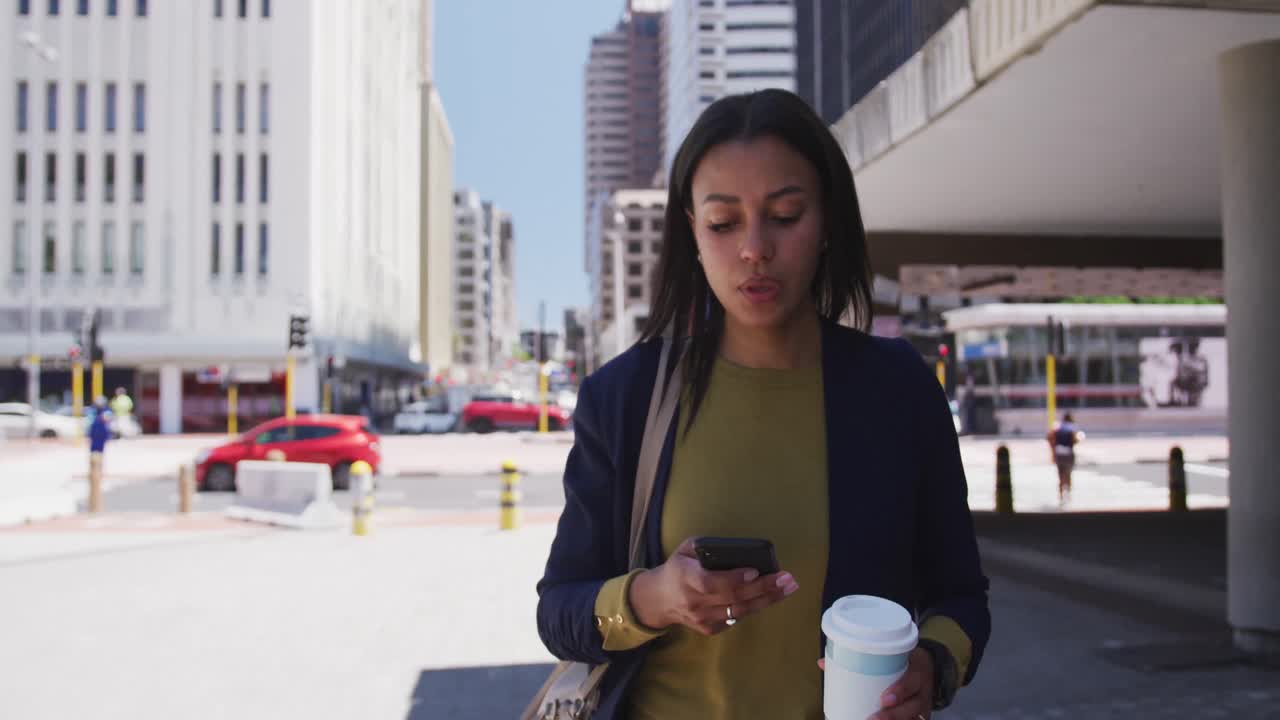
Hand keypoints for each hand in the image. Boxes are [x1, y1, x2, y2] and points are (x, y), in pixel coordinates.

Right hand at [629, 537, 798, 635]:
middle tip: (786, 578)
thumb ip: (708, 546)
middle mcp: (694, 602)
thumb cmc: (677, 568)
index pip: (711, 583)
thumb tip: (739, 549)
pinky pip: (737, 617)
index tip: (755, 572)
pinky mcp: (709, 629)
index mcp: (686, 578)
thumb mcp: (686, 549)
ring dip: (767, 599)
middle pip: (733, 598)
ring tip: (788, 588)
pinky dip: (755, 606)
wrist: (660, 600)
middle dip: (763, 588)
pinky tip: (771, 596)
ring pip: (740, 611)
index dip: (734, 579)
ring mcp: (702, 619)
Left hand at [817, 647, 934, 719]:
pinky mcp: (920, 716)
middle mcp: (922, 691)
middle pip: (911, 707)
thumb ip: (860, 657)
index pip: (912, 681)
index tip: (885, 698)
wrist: (928, 668)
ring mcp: (922, 707)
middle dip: (892, 715)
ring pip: (913, 718)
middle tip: (872, 719)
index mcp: (916, 671)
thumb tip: (823, 663)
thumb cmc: (903, 661)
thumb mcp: (892, 654)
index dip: (900, 690)